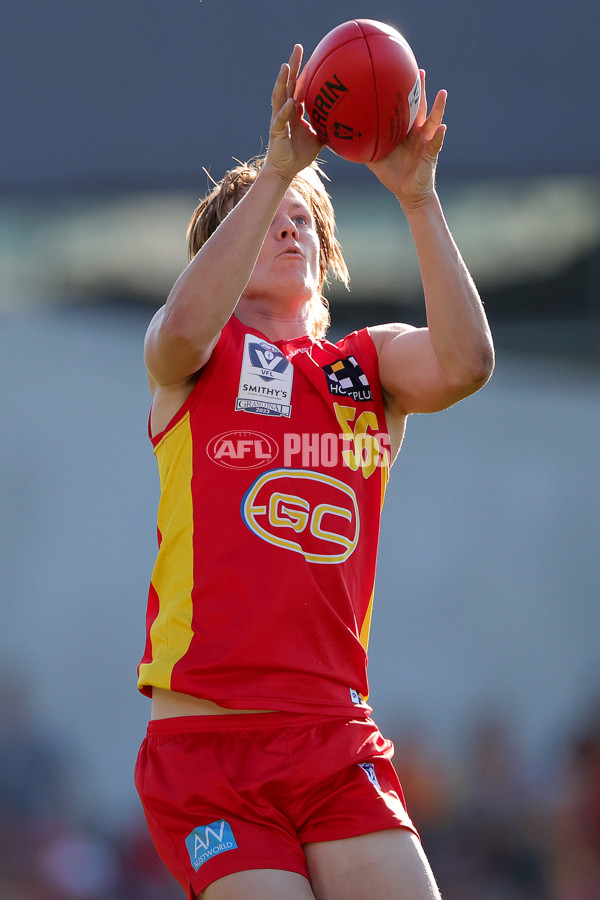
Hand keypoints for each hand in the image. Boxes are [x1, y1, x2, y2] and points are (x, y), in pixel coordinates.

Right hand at [264, 45, 323, 182]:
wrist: (285, 171)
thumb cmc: (300, 154)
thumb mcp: (319, 138)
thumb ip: (328, 126)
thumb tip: (348, 123)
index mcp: (294, 110)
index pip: (298, 85)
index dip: (302, 70)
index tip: (309, 53)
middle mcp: (284, 111)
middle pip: (288, 83)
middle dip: (292, 65)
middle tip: (298, 47)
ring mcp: (279, 120)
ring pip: (279, 96)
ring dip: (282, 81)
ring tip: (286, 66)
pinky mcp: (276, 132)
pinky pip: (281, 119)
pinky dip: (285, 111)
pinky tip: (291, 102)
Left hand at [367, 71, 446, 209]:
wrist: (407, 192)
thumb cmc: (392, 174)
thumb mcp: (374, 159)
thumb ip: (361, 147)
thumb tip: (337, 140)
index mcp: (403, 130)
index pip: (402, 107)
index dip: (401, 91)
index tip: (397, 72)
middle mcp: (416, 132)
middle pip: (418, 107)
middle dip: (420, 89)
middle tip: (418, 71)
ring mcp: (425, 141)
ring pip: (432, 120)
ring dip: (438, 107)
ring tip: (442, 93)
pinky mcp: (431, 153)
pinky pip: (436, 143)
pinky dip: (439, 136)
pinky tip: (442, 128)